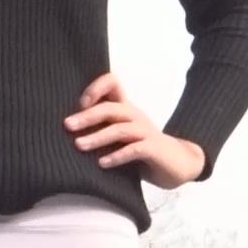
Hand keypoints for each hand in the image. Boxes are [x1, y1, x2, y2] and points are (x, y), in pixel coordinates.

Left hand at [64, 72, 204, 189]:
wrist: (180, 164)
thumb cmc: (144, 151)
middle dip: (87, 116)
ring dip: (98, 137)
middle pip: (111, 108)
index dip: (96, 88)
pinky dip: (117, 156)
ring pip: (120, 129)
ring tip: (79, 145)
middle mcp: (135, 117)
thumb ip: (102, 130)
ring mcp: (145, 133)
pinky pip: (135, 150)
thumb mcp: (121, 136)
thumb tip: (69, 134)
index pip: (113, 84)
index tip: (80, 104)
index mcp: (126, 110)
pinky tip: (102, 163)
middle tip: (68, 126)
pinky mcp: (154, 150)